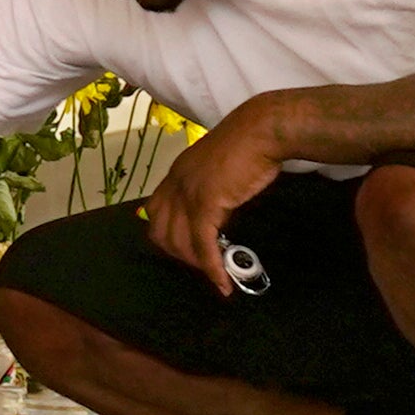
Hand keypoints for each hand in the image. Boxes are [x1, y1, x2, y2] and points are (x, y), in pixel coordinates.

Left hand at [144, 108, 287, 288]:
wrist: (260, 132)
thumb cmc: (247, 146)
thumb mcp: (217, 168)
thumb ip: (208, 189)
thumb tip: (215, 216)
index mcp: (176, 174)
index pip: (155, 212)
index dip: (167, 235)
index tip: (188, 248)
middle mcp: (175, 184)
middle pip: (160, 232)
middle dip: (180, 254)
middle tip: (204, 264)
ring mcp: (188, 193)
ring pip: (179, 242)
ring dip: (197, 264)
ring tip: (216, 274)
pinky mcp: (206, 203)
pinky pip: (202, 244)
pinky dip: (212, 267)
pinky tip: (223, 281)